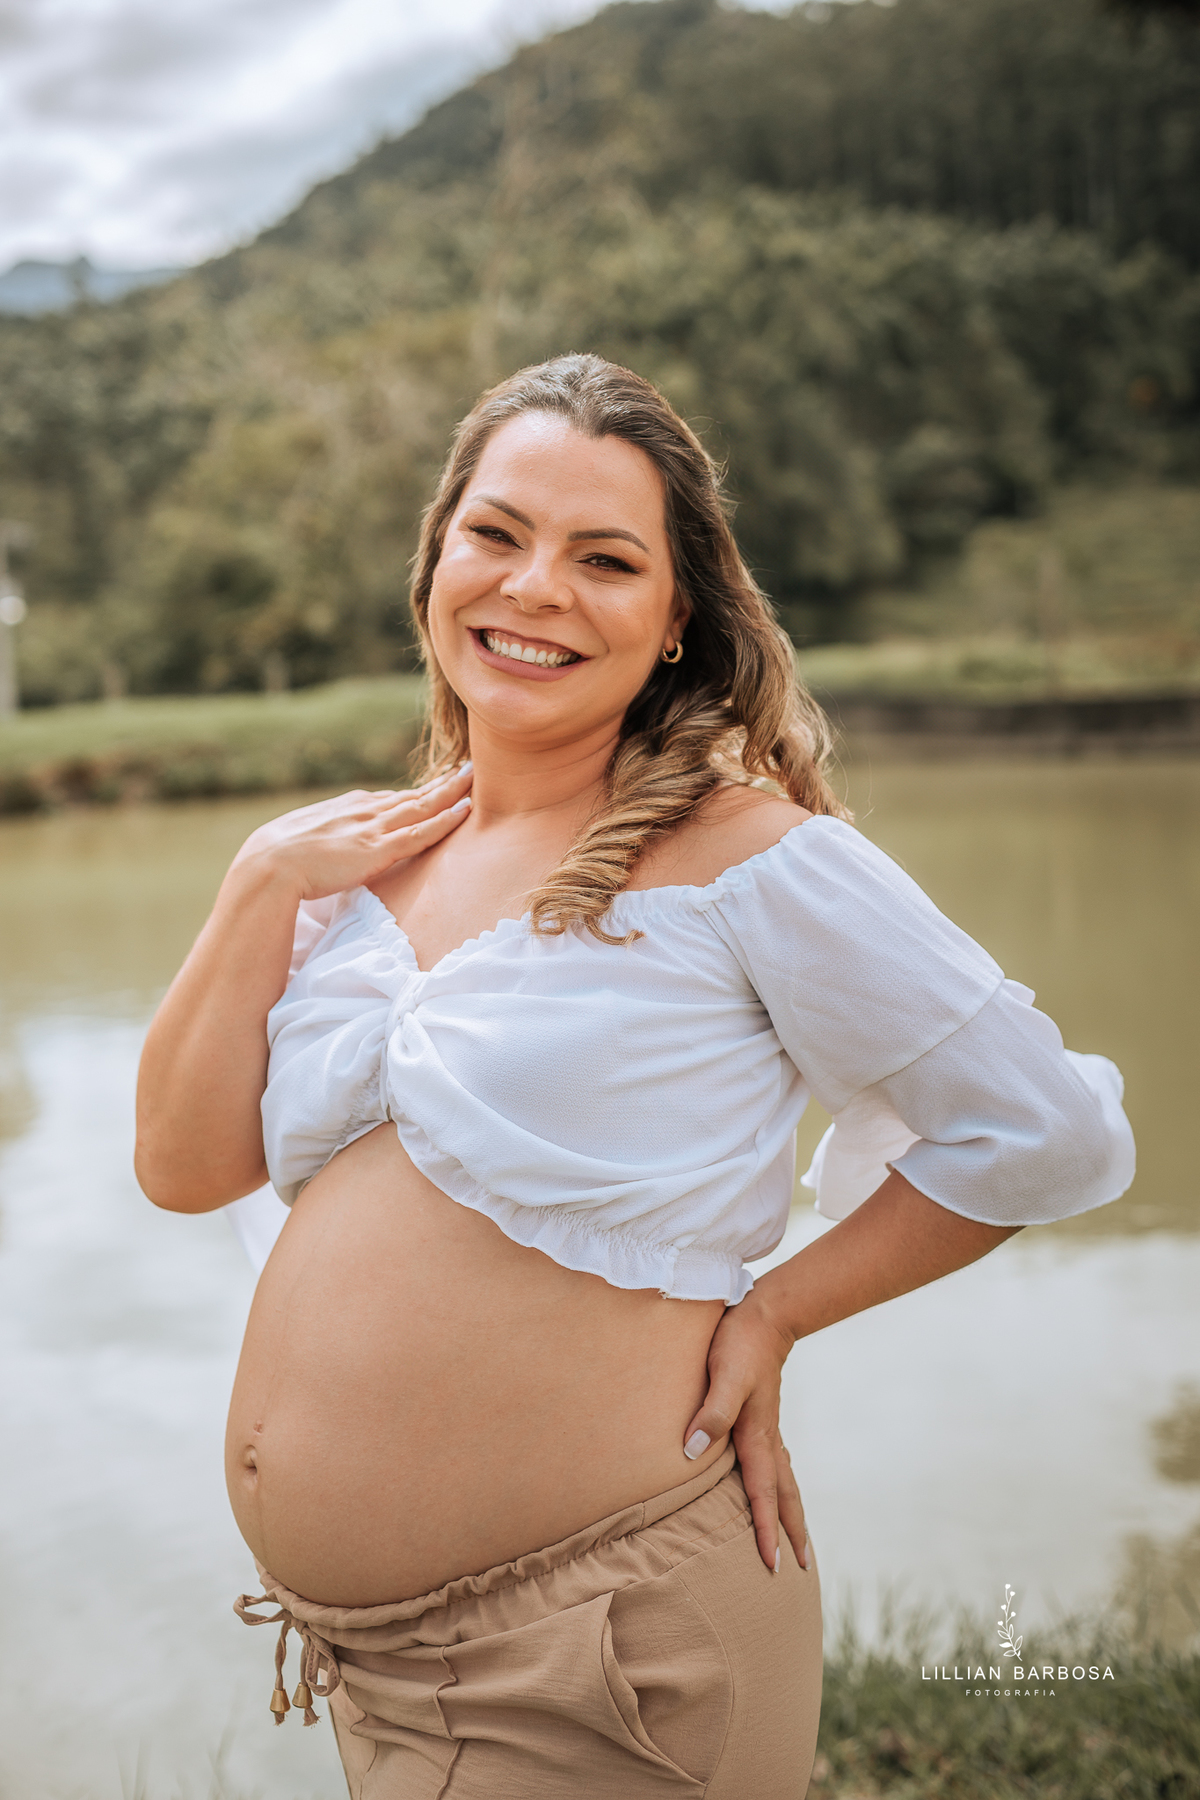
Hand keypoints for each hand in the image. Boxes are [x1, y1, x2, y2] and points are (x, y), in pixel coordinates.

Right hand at [230, 764, 473, 901]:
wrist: (268, 864)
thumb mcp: (304, 837)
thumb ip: (325, 835)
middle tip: (467, 769)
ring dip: (451, 792)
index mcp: (347, 807)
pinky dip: (445, 820)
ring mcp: (373, 829)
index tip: (437, 786)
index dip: (417, 793)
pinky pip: (420, 833)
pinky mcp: (377, 851)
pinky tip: (464, 809)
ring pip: (423, 806)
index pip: (390, 799)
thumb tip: (331, 842)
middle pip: (412, 795)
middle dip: (442, 783)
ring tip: (473, 779)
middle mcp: (364, 811)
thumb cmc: (277, 858)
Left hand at [681, 1288, 811, 1575]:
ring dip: (790, 1509)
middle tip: (802, 1567)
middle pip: (784, 1493)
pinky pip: (776, 1460)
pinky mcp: (762, 1413)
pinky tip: (774, 1481)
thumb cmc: (740, 1343)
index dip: (766, 1529)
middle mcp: (767, 1436)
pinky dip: (781, 1482)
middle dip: (792, 1530)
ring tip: (797, 1536)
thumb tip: (693, 1453)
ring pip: (784, 1478)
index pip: (764, 1493)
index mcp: (757, 1435)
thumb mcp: (723, 1376)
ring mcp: (768, 1425)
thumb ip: (711, 1413)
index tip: (774, 1565)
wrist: (765, 1312)